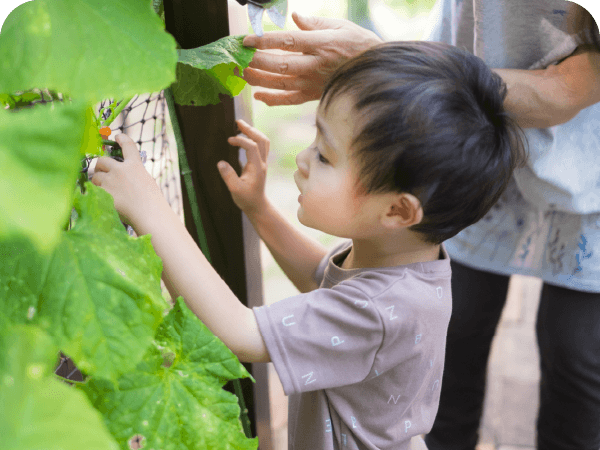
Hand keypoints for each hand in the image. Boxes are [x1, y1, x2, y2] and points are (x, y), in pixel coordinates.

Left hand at [90, 134, 163, 226]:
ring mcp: (110, 181)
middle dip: (101, 167)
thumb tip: (123, 174)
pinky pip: (93, 191)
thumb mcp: (147, 182)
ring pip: (95, 177)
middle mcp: (120, 170)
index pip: (127, 145)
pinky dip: (96, 195)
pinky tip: (102, 200)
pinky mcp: (102, 193)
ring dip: (98, 182)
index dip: (122, 139)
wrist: (149, 214)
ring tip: (105, 191)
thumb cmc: (153, 202)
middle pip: (102, 161)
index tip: (118, 137)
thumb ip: (134, 174)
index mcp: (135, 165)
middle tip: (103, 173)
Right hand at [218, 119, 268, 216]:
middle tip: (237, 122)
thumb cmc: (246, 199)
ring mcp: (263, 162)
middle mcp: (262, 163)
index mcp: (257, 168)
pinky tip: (243, 136)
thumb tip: (220, 162)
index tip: (229, 140)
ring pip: (263, 141)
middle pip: (261, 140)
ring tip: (241, 126)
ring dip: (253, 132)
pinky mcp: (260, 163)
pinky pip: (261, 146)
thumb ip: (228, 176)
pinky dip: (254, 137)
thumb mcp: (235, 189)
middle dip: (250, 130)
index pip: (252, 147)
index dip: (241, 141)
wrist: (257, 205)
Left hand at [242, 12, 382, 105]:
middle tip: (236, 58)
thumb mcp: (339, 26)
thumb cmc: (358, 44)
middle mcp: (315, 65)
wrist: (376, 71)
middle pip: (279, 65)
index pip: (287, 42)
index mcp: (321, 44)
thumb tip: (295, 17)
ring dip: (257, 79)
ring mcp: (313, 83)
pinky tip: (258, 94)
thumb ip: (314, 22)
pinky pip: (289, 100)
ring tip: (240, 73)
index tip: (246, 39)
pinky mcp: (314, 95)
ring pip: (280, 83)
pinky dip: (272, 99)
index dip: (264, 41)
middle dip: (255, 61)